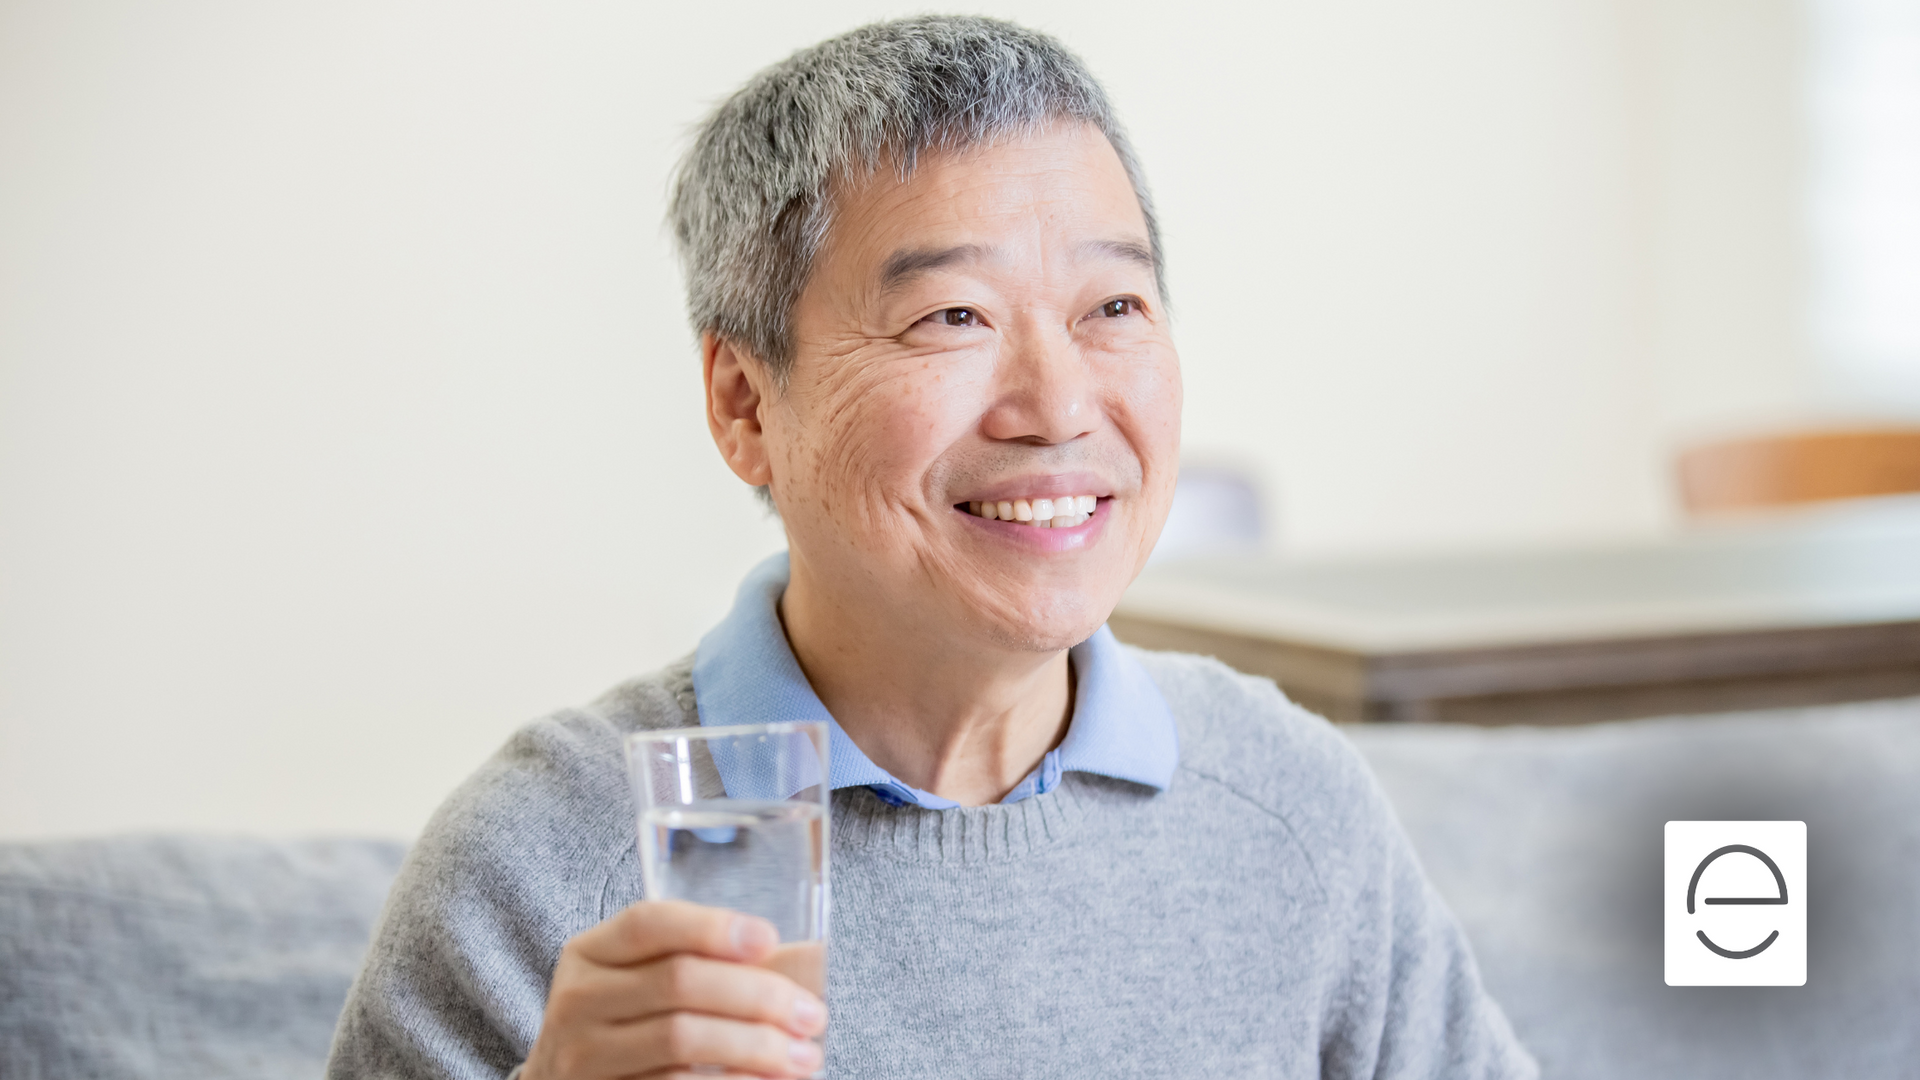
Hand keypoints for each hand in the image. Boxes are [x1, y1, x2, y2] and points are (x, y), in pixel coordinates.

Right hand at [521, 900, 826, 1079]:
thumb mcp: (638, 981)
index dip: (712, 927)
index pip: (649, 923)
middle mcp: (578, 999)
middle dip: (758, 995)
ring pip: (682, 1038)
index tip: (769, 939)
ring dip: (756, 1046)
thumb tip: (792, 966)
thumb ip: (693, 962)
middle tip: (810, 1014)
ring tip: (803, 1056)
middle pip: (678, 981)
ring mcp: (583, 1055)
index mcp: (591, 952)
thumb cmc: (627, 1024)